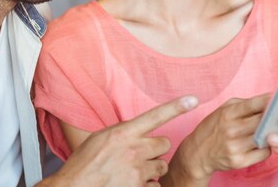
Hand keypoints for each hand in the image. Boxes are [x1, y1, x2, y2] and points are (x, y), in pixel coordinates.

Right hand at [41, 95, 197, 186]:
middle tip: (140, 155)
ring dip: (153, 169)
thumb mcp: (100, 139)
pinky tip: (131, 184)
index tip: (194, 99)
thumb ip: (122, 134)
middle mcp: (134, 150)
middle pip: (164, 144)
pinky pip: (155, 186)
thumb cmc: (83, 165)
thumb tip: (138, 132)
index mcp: (123, 133)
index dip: (177, 107)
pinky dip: (147, 186)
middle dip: (156, 149)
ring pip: (161, 166)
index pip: (155, 116)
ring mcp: (137, 172)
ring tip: (133, 172)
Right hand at [164, 94, 271, 185]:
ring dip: (274, 132)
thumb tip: (267, 100)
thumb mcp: (223, 109)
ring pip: (265, 137)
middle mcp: (231, 130)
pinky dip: (269, 146)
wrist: (198, 152)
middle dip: (275, 116)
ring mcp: (235, 147)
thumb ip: (243, 104)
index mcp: (227, 114)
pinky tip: (267, 141)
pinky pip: (264, 153)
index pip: (253, 104)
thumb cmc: (214, 127)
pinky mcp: (239, 161)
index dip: (269, 100)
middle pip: (262, 121)